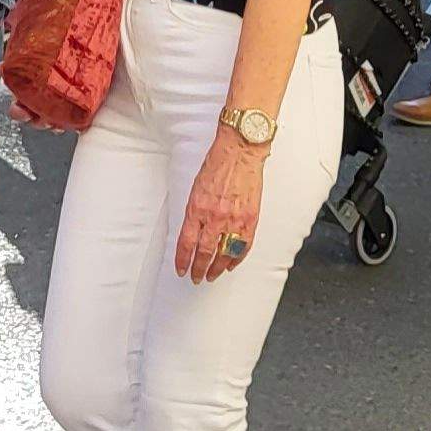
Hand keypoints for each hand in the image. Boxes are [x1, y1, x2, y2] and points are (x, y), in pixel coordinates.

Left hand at [174, 136, 268, 282]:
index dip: (183, 260)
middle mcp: (214, 217)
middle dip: (199, 269)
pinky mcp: (250, 219)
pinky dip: (237, 258)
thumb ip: (194, 211)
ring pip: (224, 254)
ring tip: (212, 276)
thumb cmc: (217, 165)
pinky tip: (231, 264)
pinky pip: (243, 246)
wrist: (240, 152)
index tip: (181, 270)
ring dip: (217, 268)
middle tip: (196, 277)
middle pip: (205, 253)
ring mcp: (234, 220)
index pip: (186, 243)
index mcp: (197, 209)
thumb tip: (192, 231)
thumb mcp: (196, 188)